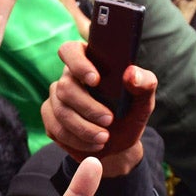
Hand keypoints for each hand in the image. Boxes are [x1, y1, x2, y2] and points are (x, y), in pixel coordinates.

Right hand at [41, 37, 156, 175]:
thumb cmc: (129, 115)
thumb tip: (131, 74)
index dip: (78, 63)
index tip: (96, 80)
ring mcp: (56, 98)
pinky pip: (56, 129)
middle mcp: (68, 77)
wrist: (119, 145)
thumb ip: (144, 84)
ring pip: (61, 111)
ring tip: (104, 138)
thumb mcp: (143, 101)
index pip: (70, 50)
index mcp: (89, 62)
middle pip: (65, 87)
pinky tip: (93, 145)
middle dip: (88, 107)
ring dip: (84, 128)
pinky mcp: (51, 119)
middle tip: (109, 120)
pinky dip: (77, 140)